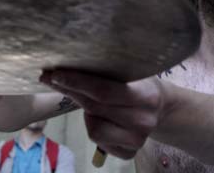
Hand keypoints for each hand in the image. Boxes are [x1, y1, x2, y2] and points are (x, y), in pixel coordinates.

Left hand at [40, 70, 165, 159]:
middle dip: (69, 90)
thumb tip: (74, 61)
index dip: (77, 82)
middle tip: (50, 77)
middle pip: (95, 107)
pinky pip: (98, 141)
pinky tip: (100, 116)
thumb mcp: (135, 71)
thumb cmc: (142, 83)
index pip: (104, 90)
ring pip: (94, 128)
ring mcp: (138, 140)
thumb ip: (112, 69)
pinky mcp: (129, 153)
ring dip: (87, 113)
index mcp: (147, 96)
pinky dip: (94, 127)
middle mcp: (144, 120)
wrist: (162, 107)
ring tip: (93, 102)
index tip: (55, 73)